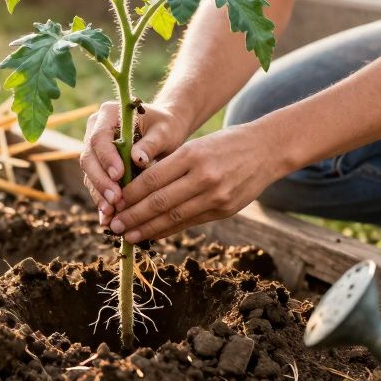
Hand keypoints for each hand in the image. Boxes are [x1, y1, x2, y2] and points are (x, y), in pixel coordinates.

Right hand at [79, 100, 188, 222]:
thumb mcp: (164, 131)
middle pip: (89, 157)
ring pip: (90, 174)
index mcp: (108, 114)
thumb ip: (151, 143)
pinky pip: (96, 183)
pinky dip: (103, 200)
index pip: (100, 137)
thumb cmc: (166, 127)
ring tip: (111, 214)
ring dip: (100, 194)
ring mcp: (95, 148)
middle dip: (101, 181)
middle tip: (114, 201)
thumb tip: (137, 159)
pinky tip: (109, 217)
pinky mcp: (99, 165)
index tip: (119, 176)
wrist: (165, 130)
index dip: (106, 158)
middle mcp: (96, 129)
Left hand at [107, 123, 284, 241]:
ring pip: (173, 217)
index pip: (152, 179)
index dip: (130, 195)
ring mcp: (216, 196)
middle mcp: (203, 177)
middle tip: (113, 226)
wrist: (267, 150)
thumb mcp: (196, 145)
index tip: (113, 203)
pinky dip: (168, 230)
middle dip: (132, 217)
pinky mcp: (224, 210)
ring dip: (147, 229)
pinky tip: (153, 234)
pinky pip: (190, 222)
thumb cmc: (225, 144)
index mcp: (192, 154)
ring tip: (128, 236)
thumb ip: (170, 166)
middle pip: (159, 202)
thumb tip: (137, 190)